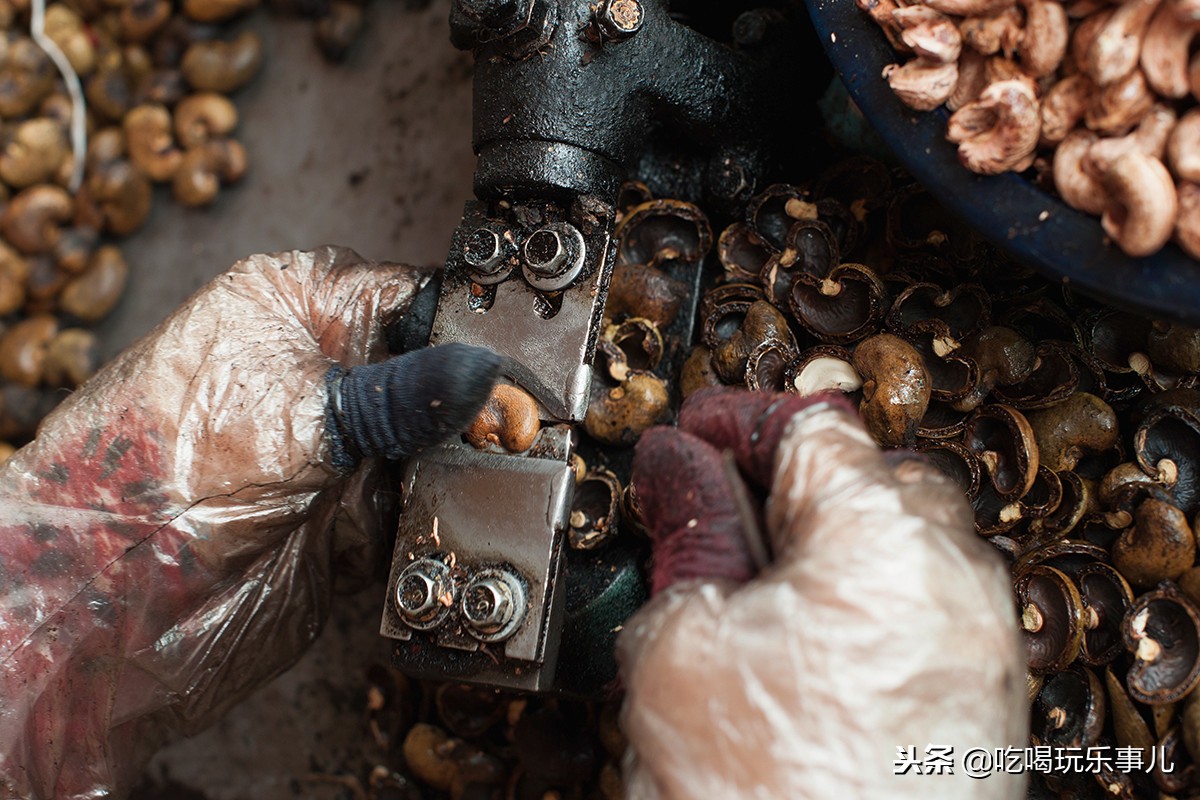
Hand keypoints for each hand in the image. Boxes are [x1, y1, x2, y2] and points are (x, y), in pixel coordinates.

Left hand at [0, 246, 498, 797]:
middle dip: (476, 412)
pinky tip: (431, 533)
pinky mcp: (347, 515)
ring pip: (440, 447)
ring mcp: (335, 447)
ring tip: (467, 491)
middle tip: (513, 438)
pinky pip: (421, 509)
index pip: (417, 297)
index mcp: (293, 307)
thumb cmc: (150, 486)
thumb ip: (403, 397)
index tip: (526, 370)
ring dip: (457, 475)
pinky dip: (435, 525)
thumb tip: (491, 376)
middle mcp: (319, 372)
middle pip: (439, 376)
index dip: (475, 333)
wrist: (102, 620)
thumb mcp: (294, 420)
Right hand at [618, 387, 1026, 798]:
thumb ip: (688, 535)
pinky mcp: (978, 698)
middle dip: (788, 481)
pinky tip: (802, 646)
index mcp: (881, 542)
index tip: (685, 441)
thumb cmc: (760, 799)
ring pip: (900, 543)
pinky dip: (863, 603)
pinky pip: (921, 608)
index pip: (806, 426)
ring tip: (754, 589)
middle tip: (713, 513)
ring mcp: (978, 644)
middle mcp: (953, 582)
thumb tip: (675, 475)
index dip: (730, 423)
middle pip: (869, 474)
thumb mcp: (682, 645)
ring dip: (829, 543)